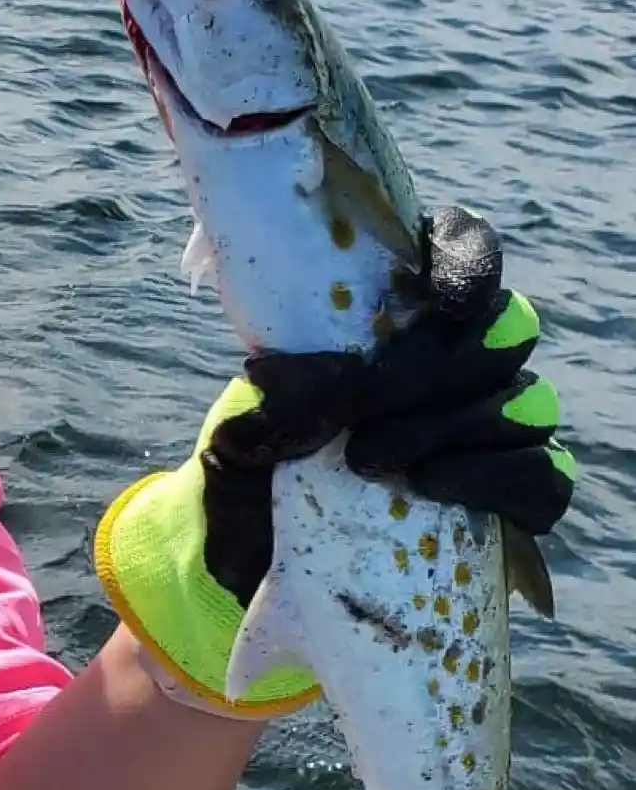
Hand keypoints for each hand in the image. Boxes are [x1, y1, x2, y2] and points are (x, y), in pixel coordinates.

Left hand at [212, 205, 577, 538]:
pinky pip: (545, 473)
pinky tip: (431, 486)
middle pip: (501, 330)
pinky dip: (494, 478)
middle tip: (355, 414)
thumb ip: (257, 405)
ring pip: (522, 400)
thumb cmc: (259, 459)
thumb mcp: (244, 426)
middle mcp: (465, 350)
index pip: (469, 247)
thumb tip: (261, 394)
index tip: (441, 301)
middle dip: (426, 372)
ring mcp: (500, 418)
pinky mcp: (520, 485)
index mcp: (401, 303)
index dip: (470, 262)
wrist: (264, 542)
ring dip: (447, 427)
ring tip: (368, 460)